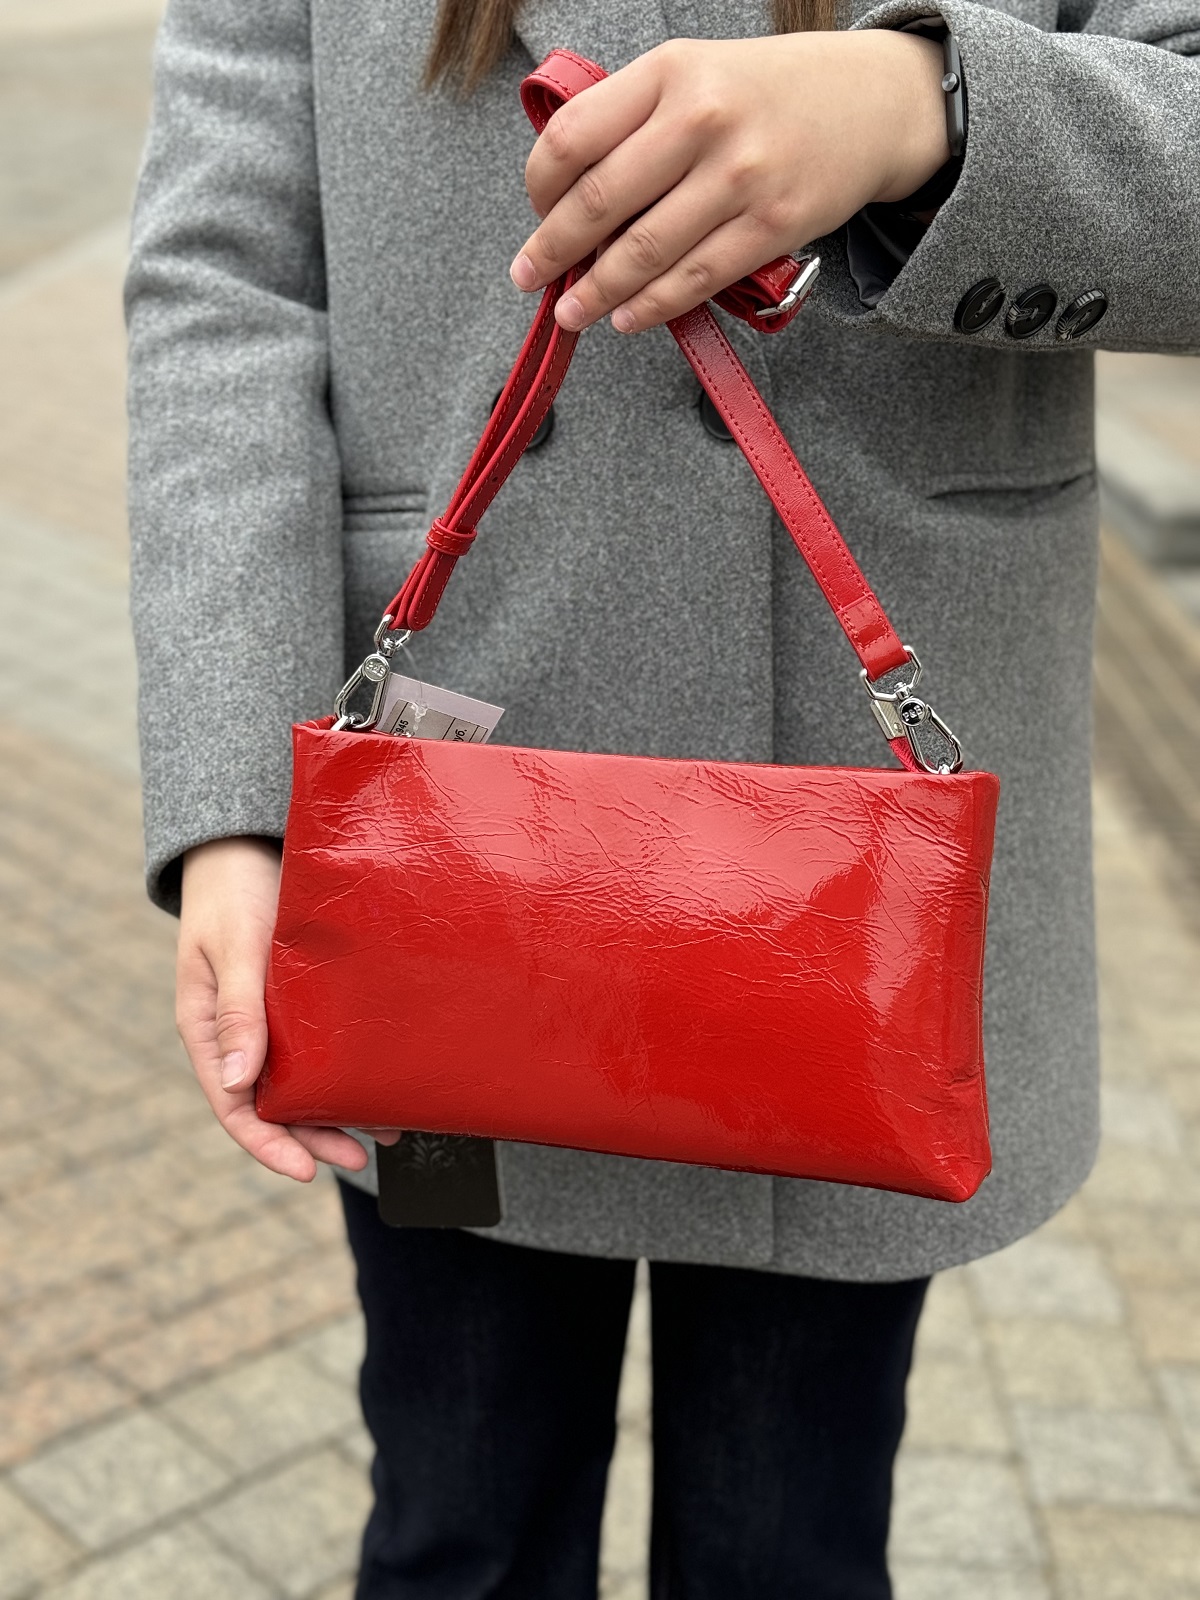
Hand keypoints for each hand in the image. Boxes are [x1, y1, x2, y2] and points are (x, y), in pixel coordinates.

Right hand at [177, 837, 398, 1180]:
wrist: (246, 846)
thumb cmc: (236, 892)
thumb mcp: (235, 949)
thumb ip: (238, 1010)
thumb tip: (237, 1080)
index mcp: (206, 1029)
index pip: (234, 1106)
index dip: (269, 1144)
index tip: (308, 1171)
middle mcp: (237, 1033)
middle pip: (272, 1104)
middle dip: (314, 1137)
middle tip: (361, 1158)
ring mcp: (267, 1019)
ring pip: (300, 1081)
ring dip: (337, 1108)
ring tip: (385, 1130)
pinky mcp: (296, 1000)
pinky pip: (318, 1047)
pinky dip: (345, 1069)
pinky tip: (381, 1081)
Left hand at [510, 30, 948, 332]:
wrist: (871, 102)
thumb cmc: (765, 95)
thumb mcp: (694, 73)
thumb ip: (633, 119)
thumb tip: (565, 194)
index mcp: (669, 73)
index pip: (574, 136)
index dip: (539, 186)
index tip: (535, 211)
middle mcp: (702, 119)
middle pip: (598, 200)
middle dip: (551, 250)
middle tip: (529, 276)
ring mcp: (739, 176)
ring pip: (643, 252)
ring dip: (595, 292)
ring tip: (570, 312)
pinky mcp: (771, 226)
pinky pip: (694, 280)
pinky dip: (651, 307)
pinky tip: (625, 319)